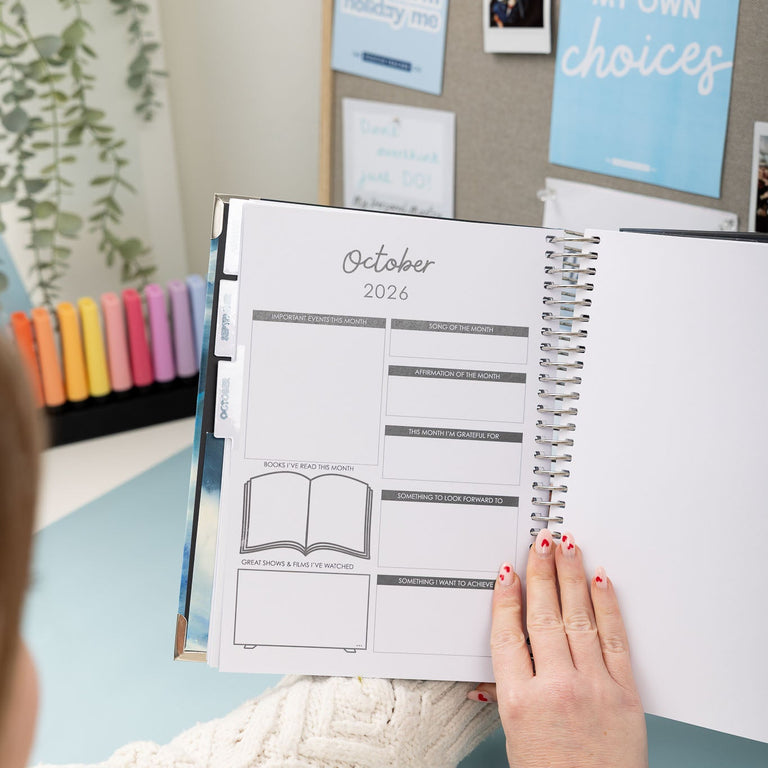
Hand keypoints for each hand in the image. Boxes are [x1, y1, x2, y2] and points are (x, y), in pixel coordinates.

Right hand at [469, 530, 647, 767]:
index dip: (506, 598)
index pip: (508, 633)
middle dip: (541, 573)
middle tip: (539, 543)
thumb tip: (499, 654)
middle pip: (543, 616)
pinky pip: (615, 639)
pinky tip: (600, 582)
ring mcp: (594, 687)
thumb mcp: (514, 736)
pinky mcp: (626, 693)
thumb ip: (504, 689)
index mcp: (520, 702)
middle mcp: (556, 689)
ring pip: (578, 618)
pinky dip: (607, 606)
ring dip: (572, 576)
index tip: (506, 573)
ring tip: (567, 547)